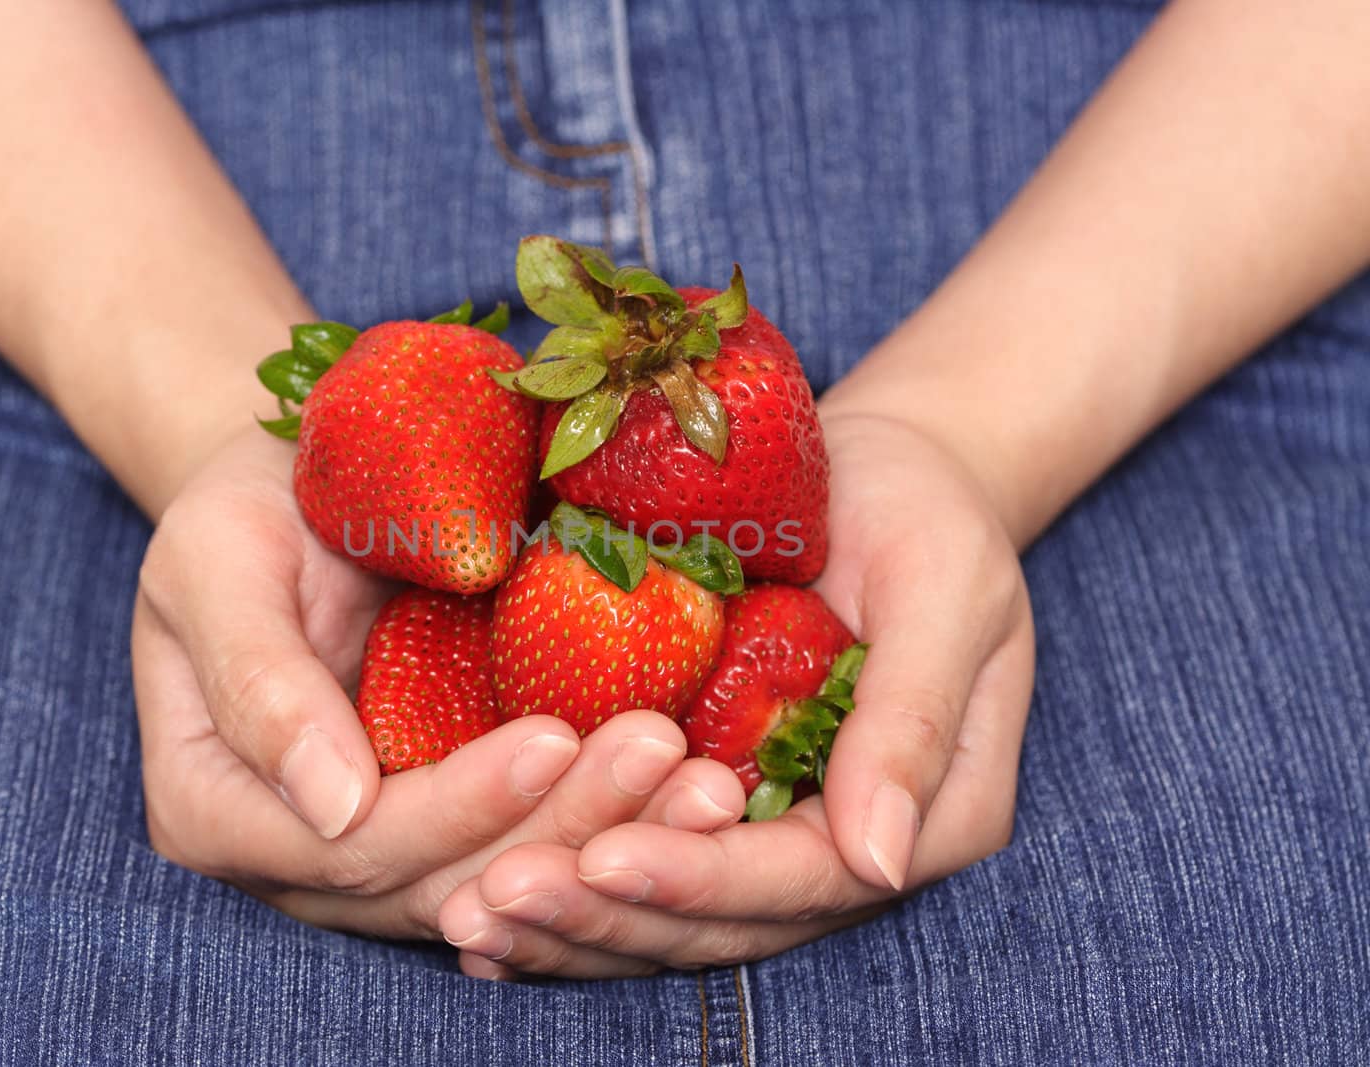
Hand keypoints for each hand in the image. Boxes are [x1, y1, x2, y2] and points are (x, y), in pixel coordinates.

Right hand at [132, 429, 744, 938]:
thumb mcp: (220, 561)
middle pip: (445, 879)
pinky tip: (691, 783)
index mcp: (216, 809)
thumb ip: (257, 682)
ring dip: (611, 835)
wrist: (307, 479)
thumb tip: (332, 808)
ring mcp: (388, 844)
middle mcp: (303, 854)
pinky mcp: (460, 813)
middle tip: (668, 759)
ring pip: (509, 876)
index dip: (457, 808)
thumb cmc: (247, 503)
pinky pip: (539, 837)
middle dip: (562, 828)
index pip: (348, 848)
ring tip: (703, 783)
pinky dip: (616, 817)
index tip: (554, 737)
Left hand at [440, 402, 1034, 976]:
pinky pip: (641, 855)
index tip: (603, 856)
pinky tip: (481, 906)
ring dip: (571, 921)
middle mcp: (846, 847)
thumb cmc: (926, 515)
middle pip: (724, 920)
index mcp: (929, 817)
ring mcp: (773, 829)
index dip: (703, 879)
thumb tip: (882, 862)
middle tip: (497, 896)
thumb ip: (912, 720)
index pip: (806, 881)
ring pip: (670, 914)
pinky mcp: (709, 799)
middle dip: (609, 914)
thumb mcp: (943, 592)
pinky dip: (569, 886)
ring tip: (469, 913)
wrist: (880, 475)